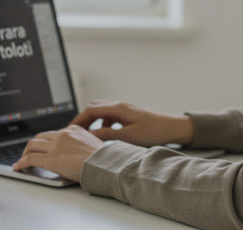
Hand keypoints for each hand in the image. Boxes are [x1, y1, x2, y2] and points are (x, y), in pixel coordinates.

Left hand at [12, 125, 103, 181]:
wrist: (104, 164)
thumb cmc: (103, 159)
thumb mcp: (93, 144)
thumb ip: (81, 144)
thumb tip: (76, 153)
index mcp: (73, 130)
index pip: (53, 133)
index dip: (45, 141)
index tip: (42, 147)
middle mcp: (62, 135)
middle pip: (40, 137)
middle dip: (32, 145)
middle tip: (29, 153)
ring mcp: (55, 146)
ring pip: (32, 145)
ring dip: (25, 153)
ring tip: (22, 160)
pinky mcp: (50, 159)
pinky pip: (30, 159)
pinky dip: (22, 163)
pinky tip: (19, 167)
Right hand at [70, 101, 194, 146]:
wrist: (172, 128)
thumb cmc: (154, 131)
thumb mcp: (128, 136)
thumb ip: (108, 135)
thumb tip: (91, 135)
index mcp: (119, 108)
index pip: (91, 110)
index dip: (79, 119)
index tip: (70, 130)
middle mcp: (120, 105)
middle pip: (94, 107)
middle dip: (83, 119)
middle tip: (75, 132)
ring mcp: (124, 109)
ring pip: (102, 111)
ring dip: (93, 120)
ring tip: (87, 134)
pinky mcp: (128, 114)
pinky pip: (110, 115)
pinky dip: (103, 123)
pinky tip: (105, 133)